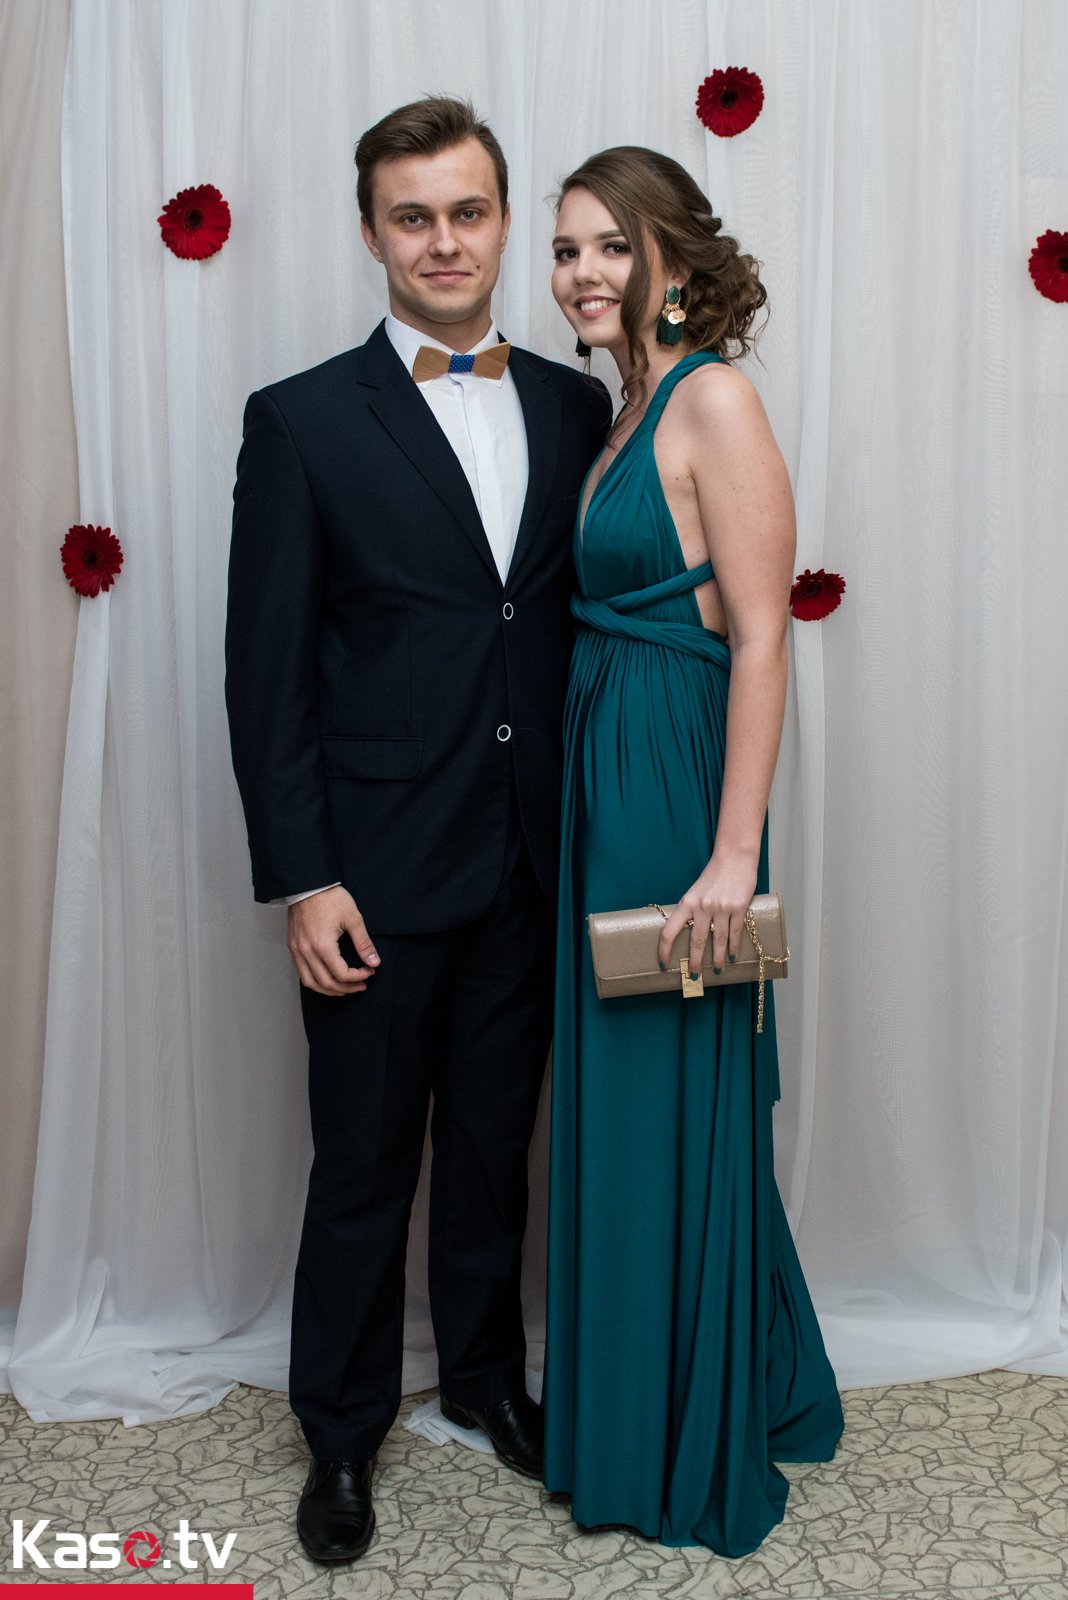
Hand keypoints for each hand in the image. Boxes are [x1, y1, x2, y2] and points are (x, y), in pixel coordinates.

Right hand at [287, 885, 379, 995]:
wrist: (307, 884)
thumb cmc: (329, 897)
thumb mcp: (353, 918)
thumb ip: (363, 943)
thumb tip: (374, 961)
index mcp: (322, 945)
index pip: (342, 974)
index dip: (358, 977)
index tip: (369, 971)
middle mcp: (306, 951)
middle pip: (326, 983)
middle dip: (346, 988)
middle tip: (361, 985)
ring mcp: (297, 950)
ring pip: (310, 983)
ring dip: (329, 989)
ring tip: (344, 988)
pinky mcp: (292, 946)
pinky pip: (301, 972)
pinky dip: (315, 981)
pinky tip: (326, 979)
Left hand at [656, 852, 758, 978]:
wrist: (735, 856)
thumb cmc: (715, 875)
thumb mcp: (696, 892)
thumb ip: (693, 911)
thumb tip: (689, 936)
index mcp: (687, 902)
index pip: (669, 930)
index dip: (664, 949)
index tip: (663, 964)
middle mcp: (702, 906)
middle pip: (696, 941)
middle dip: (694, 962)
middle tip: (692, 976)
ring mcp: (721, 907)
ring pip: (718, 940)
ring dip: (716, 959)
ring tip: (716, 971)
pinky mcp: (739, 907)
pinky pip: (735, 933)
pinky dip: (733, 947)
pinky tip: (731, 957)